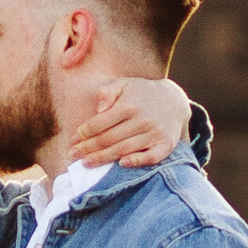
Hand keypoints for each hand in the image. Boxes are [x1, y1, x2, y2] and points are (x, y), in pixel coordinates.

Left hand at [69, 77, 189, 169]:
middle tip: (73, 155)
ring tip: (86, 163)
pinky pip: (151, 157)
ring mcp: (155, 134)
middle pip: (109, 139)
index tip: (73, 139)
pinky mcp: (166, 145)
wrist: (174, 100)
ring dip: (103, 158)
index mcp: (129, 105)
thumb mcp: (124, 83)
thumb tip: (98, 109)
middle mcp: (142, 120)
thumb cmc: (142, 92)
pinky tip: (121, 164)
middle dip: (88, 148)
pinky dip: (137, 161)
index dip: (84, 133)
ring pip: (124, 149)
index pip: (100, 123)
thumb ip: (107, 91)